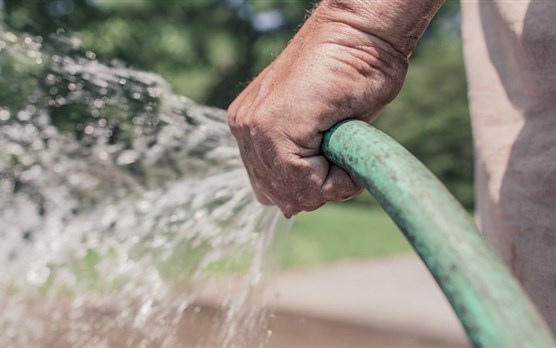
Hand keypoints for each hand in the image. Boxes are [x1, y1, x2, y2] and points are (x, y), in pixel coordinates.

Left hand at [228, 1, 411, 216]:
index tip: (337, 158)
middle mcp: (245, 128)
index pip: (272, 188)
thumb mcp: (323, 130)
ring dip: (329, 183)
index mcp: (251, 127)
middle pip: (279, 196)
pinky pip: (304, 181)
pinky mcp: (272, 125)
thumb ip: (301, 162)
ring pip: (292, 193)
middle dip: (317, 189)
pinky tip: (347, 148)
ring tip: (345, 147)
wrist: (362, 33)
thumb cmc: (353, 73)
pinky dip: (337, 179)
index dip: (312, 187)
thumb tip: (288, 208)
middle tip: (342, 155)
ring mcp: (253, 126)